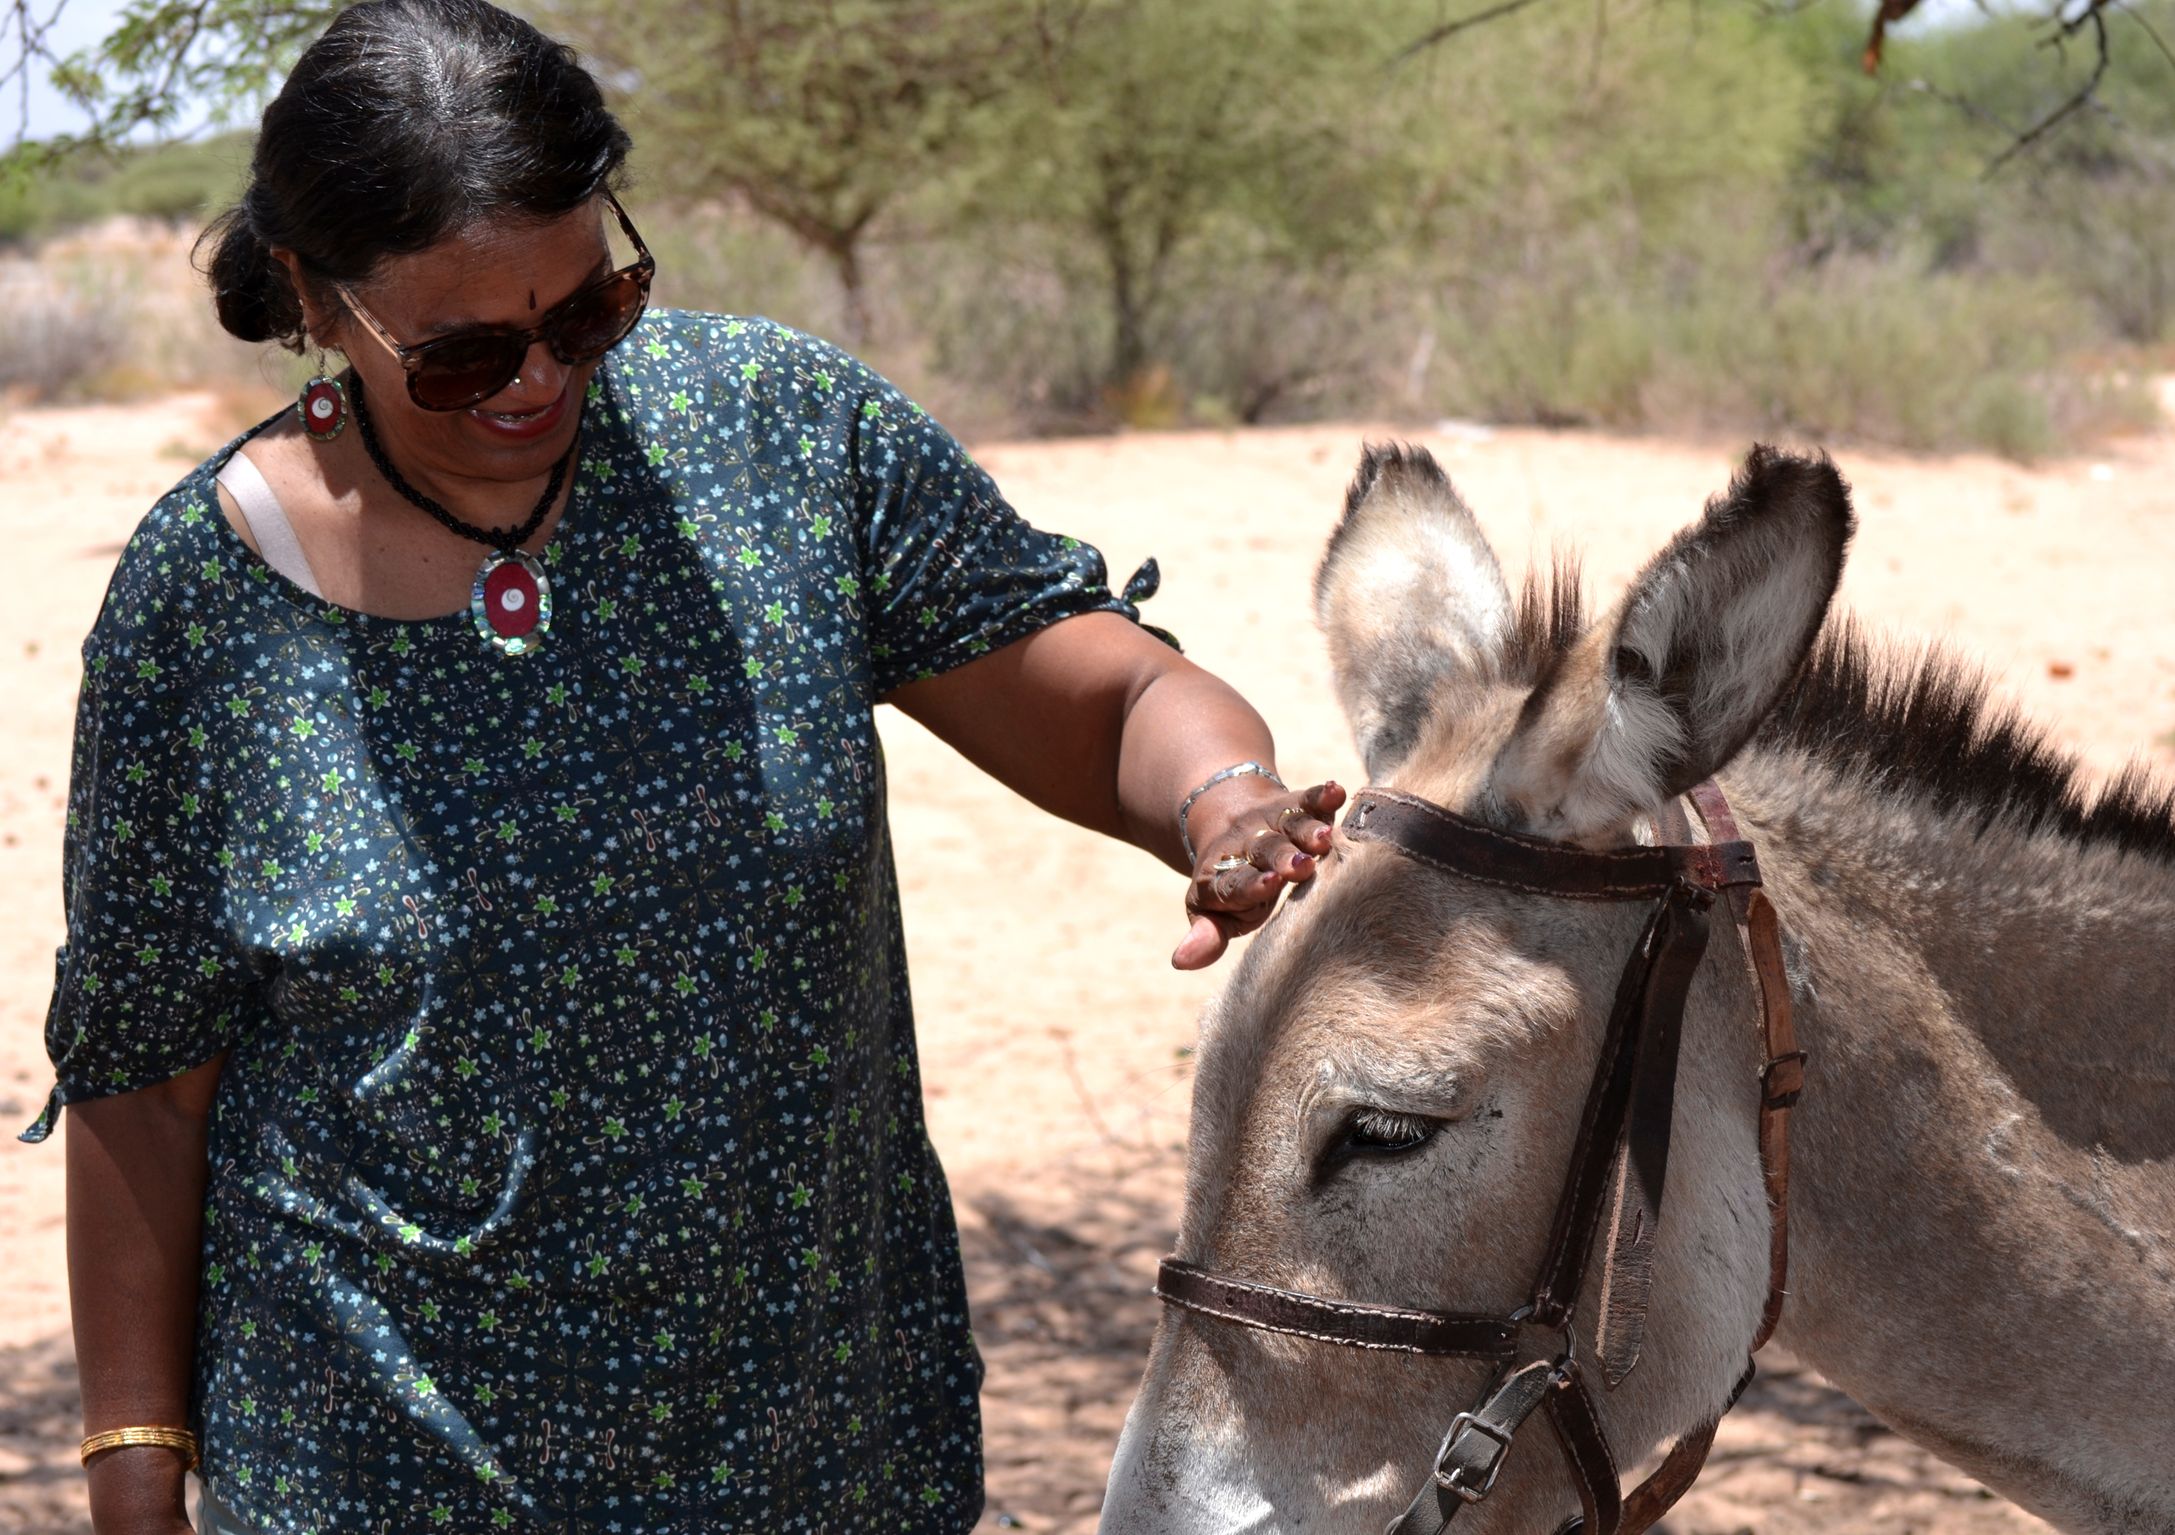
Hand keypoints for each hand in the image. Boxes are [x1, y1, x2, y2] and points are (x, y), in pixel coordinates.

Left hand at [1173, 780, 1345, 969]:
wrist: (1228, 822)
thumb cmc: (1232, 887)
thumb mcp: (1214, 912)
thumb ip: (1206, 935)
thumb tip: (1181, 961)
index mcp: (1221, 876)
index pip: (1234, 883)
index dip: (1250, 885)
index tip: (1268, 885)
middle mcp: (1246, 846)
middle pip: (1265, 851)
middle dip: (1282, 858)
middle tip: (1301, 865)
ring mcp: (1271, 824)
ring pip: (1290, 825)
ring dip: (1307, 831)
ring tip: (1324, 838)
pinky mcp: (1294, 804)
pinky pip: (1307, 798)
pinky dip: (1322, 795)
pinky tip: (1336, 791)